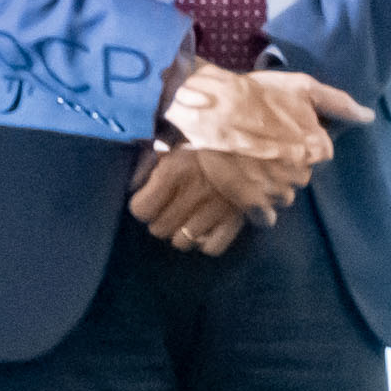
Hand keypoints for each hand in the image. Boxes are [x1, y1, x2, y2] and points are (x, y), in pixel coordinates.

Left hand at [128, 144, 257, 256]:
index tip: (152, 199)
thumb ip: (150, 163)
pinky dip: (208, 241)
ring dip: (183, 233)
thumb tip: (133, 185)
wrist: (258, 143)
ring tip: (190, 218)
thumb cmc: (210, 143)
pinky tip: (209, 228)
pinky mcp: (237, 220)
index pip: (141, 209)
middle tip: (173, 207)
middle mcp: (193, 193)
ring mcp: (216, 210)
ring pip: (182, 242)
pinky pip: (212, 247)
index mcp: (175, 171)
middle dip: (162, 219)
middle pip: (159, 229)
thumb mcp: (176, 143)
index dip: (145, 206)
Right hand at [161, 59, 370, 214]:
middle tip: (264, 150)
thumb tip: (369, 118)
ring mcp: (276, 188)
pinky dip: (260, 211)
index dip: (300, 144)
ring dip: (272, 185)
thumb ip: (339, 104)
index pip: (319, 154)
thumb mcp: (302, 88)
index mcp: (317, 146)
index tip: (281, 136)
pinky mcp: (251, 202)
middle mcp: (302, 171)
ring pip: (284, 195)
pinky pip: (265, 217)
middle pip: (301, 175)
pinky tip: (249, 196)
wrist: (210, 107)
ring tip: (251, 167)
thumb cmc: (257, 94)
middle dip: (287, 165)